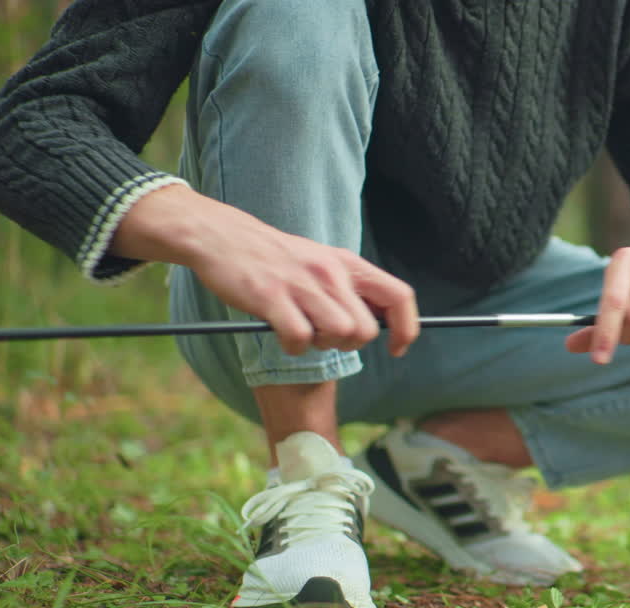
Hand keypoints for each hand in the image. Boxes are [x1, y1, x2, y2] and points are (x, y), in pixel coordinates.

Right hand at [113, 185, 419, 356]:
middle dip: (349, 344)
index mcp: (347, 263)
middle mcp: (331, 271)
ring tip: (303, 332)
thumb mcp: (322, 263)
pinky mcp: (272, 296)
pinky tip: (281, 334)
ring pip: (340, 334)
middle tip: (325, 335)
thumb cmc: (276, 259)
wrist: (222, 237)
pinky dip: (293, 347)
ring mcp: (302, 283)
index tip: (396, 349)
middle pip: (367, 329)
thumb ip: (350, 288)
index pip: (399, 296)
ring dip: (322, 345)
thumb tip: (383, 322)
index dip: (406, 329)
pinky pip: (300, 339)